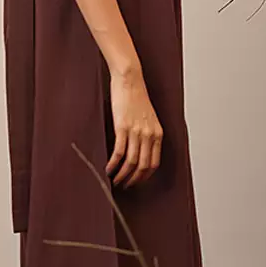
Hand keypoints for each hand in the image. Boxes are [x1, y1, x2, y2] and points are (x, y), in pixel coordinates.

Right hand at [106, 68, 162, 188]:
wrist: (130, 80)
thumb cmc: (136, 96)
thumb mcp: (148, 117)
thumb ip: (147, 133)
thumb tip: (140, 149)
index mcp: (157, 134)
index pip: (154, 163)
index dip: (144, 176)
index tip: (136, 181)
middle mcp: (149, 135)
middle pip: (143, 166)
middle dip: (133, 180)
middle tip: (124, 186)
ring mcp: (136, 132)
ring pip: (131, 162)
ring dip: (122, 175)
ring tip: (115, 181)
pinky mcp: (122, 128)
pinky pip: (119, 153)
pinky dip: (113, 165)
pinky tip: (108, 169)